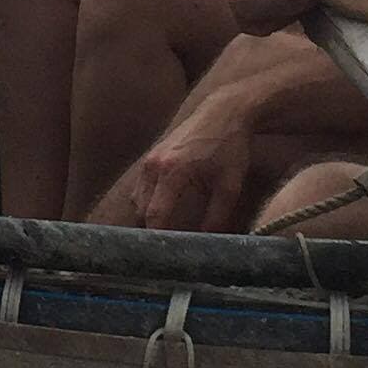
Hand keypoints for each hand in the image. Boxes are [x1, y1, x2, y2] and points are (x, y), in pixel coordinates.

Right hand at [103, 93, 257, 233]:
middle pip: (141, 211)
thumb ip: (217, 217)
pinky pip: (140, 186)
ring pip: (137, 199)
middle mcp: (154, 165)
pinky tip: (163, 210)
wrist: (224, 112)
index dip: (158, 239)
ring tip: (164, 233)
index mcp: (172, 172)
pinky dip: (148, 201)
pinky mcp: (151, 155)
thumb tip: (207, 242)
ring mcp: (149, 158)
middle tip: (165, 248)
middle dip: (151, 230)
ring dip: (148, 216)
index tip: (165, 256)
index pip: (155, 216)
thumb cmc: (230, 147)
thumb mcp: (230, 186)